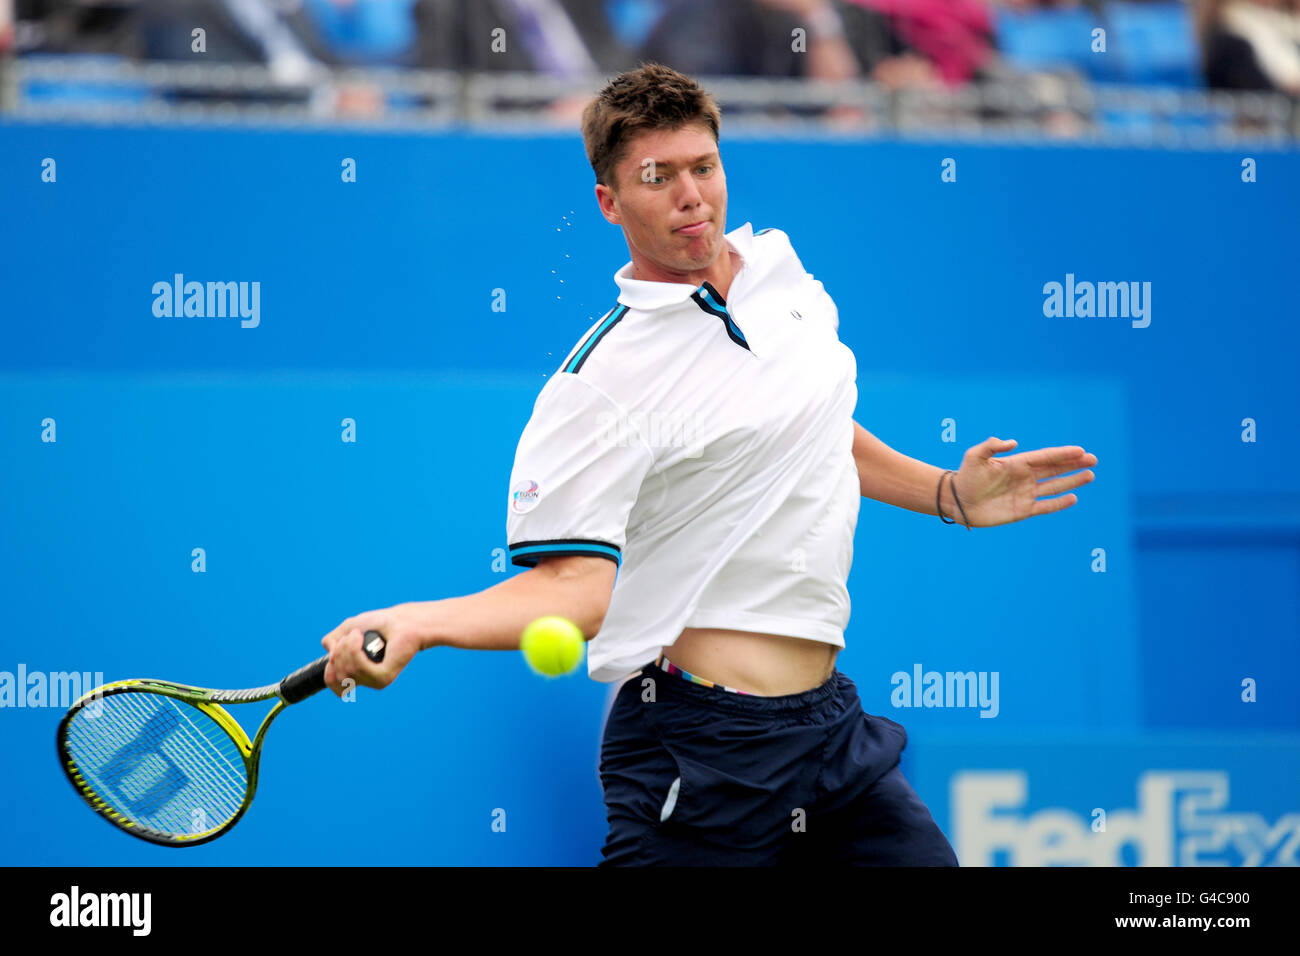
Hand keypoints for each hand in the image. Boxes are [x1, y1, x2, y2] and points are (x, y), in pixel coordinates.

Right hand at [320, 602, 427, 696]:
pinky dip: (355, 648)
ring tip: (360, 635)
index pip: (334, 684)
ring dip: (347, 646)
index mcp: (358, 673)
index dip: (329, 669)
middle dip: (339, 651)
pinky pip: (358, 667)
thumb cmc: (379, 623)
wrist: (402, 620)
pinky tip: (362, 638)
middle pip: (337, 675)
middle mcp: (366, 680)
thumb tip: (330, 655)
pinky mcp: (384, 677)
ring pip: (346, 671)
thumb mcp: (347, 629)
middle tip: (355, 635)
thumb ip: (332, 642)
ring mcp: (375, 680)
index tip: (335, 651)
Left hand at [951, 437, 1096, 527]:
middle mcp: (1024, 477)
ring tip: (1090, 475)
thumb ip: (991, 446)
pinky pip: (1045, 506)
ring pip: (1054, 486)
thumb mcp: (974, 456)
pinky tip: (1073, 498)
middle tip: (1093, 459)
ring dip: (1072, 481)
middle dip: (1074, 464)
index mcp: (1016, 463)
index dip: (1063, 454)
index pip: (1045, 457)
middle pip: (1054, 469)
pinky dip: (1059, 503)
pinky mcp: (1022, 510)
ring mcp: (1025, 494)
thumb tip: (1013, 442)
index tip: (1080, 450)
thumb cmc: (965, 476)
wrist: (957, 501)